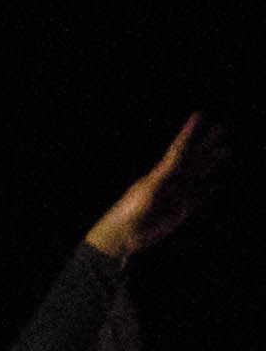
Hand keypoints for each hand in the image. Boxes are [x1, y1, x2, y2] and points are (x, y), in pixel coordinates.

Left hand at [87, 114, 226, 256]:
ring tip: (226, 151)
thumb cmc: (131, 211)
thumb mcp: (150, 189)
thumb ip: (166, 172)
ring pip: (198, 175)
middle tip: (221, 128)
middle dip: (206, 144)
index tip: (199, 115)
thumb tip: (178, 154)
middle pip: (193, 158)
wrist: (124, 235)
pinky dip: (209, 191)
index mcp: (162, 173)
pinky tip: (219, 184)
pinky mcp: (180, 211)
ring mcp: (177, 195)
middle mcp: (171, 181)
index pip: (180, 148)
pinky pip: (199, 198)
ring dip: (211, 163)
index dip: (189, 132)